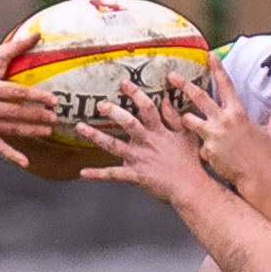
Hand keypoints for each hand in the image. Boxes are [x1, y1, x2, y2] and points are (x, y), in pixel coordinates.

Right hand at [0, 31, 49, 168]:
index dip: (37, 97)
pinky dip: (11, 155)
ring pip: (11, 129)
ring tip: (51, 130)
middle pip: (15, 113)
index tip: (55, 100)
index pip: (16, 93)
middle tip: (58, 118)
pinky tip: (26, 162)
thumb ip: (16, 47)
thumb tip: (39, 33)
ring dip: (32, 131)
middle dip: (38, 116)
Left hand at [75, 84, 209, 202]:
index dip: (135, 94)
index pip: (147, 108)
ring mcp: (138, 159)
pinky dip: (98, 174)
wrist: (189, 188)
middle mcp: (146, 142)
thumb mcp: (186, 135)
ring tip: (80, 127)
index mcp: (158, 132)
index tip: (124, 83)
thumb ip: (175, 117)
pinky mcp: (134, 175)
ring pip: (113, 145)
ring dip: (95, 136)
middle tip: (100, 104)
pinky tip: (83, 172)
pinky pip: (113, 174)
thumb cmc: (190, 162)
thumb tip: (167, 99)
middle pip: (127, 123)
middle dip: (113, 111)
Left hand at [168, 53, 270, 195]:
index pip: (226, 85)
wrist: (258, 180)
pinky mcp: (205, 150)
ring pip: (189, 120)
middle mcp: (223, 120)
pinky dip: (202, 150)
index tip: (209, 55)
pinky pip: (198, 146)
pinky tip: (209, 157)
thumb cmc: (266, 159)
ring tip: (184, 120)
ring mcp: (212, 135)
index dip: (217, 68)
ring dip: (186, 120)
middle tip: (171, 76)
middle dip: (183, 84)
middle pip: (198, 96)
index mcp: (238, 113)